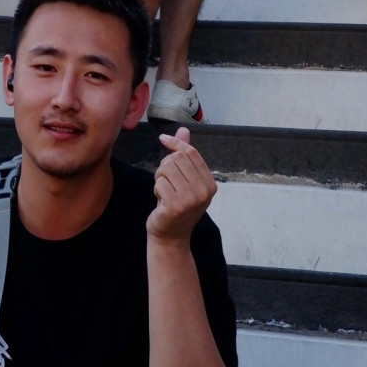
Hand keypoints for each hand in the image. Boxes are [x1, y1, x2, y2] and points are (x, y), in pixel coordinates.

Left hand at [146, 127, 216, 244]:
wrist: (170, 236)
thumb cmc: (176, 207)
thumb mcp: (185, 181)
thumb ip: (185, 156)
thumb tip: (183, 129)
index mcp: (210, 183)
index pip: (191, 153)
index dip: (175, 144)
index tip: (162, 139)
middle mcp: (204, 190)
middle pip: (176, 159)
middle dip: (164, 167)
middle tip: (165, 183)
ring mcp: (191, 198)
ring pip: (166, 169)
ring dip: (159, 179)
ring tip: (164, 192)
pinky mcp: (176, 206)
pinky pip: (159, 183)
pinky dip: (156, 190)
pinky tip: (161, 201)